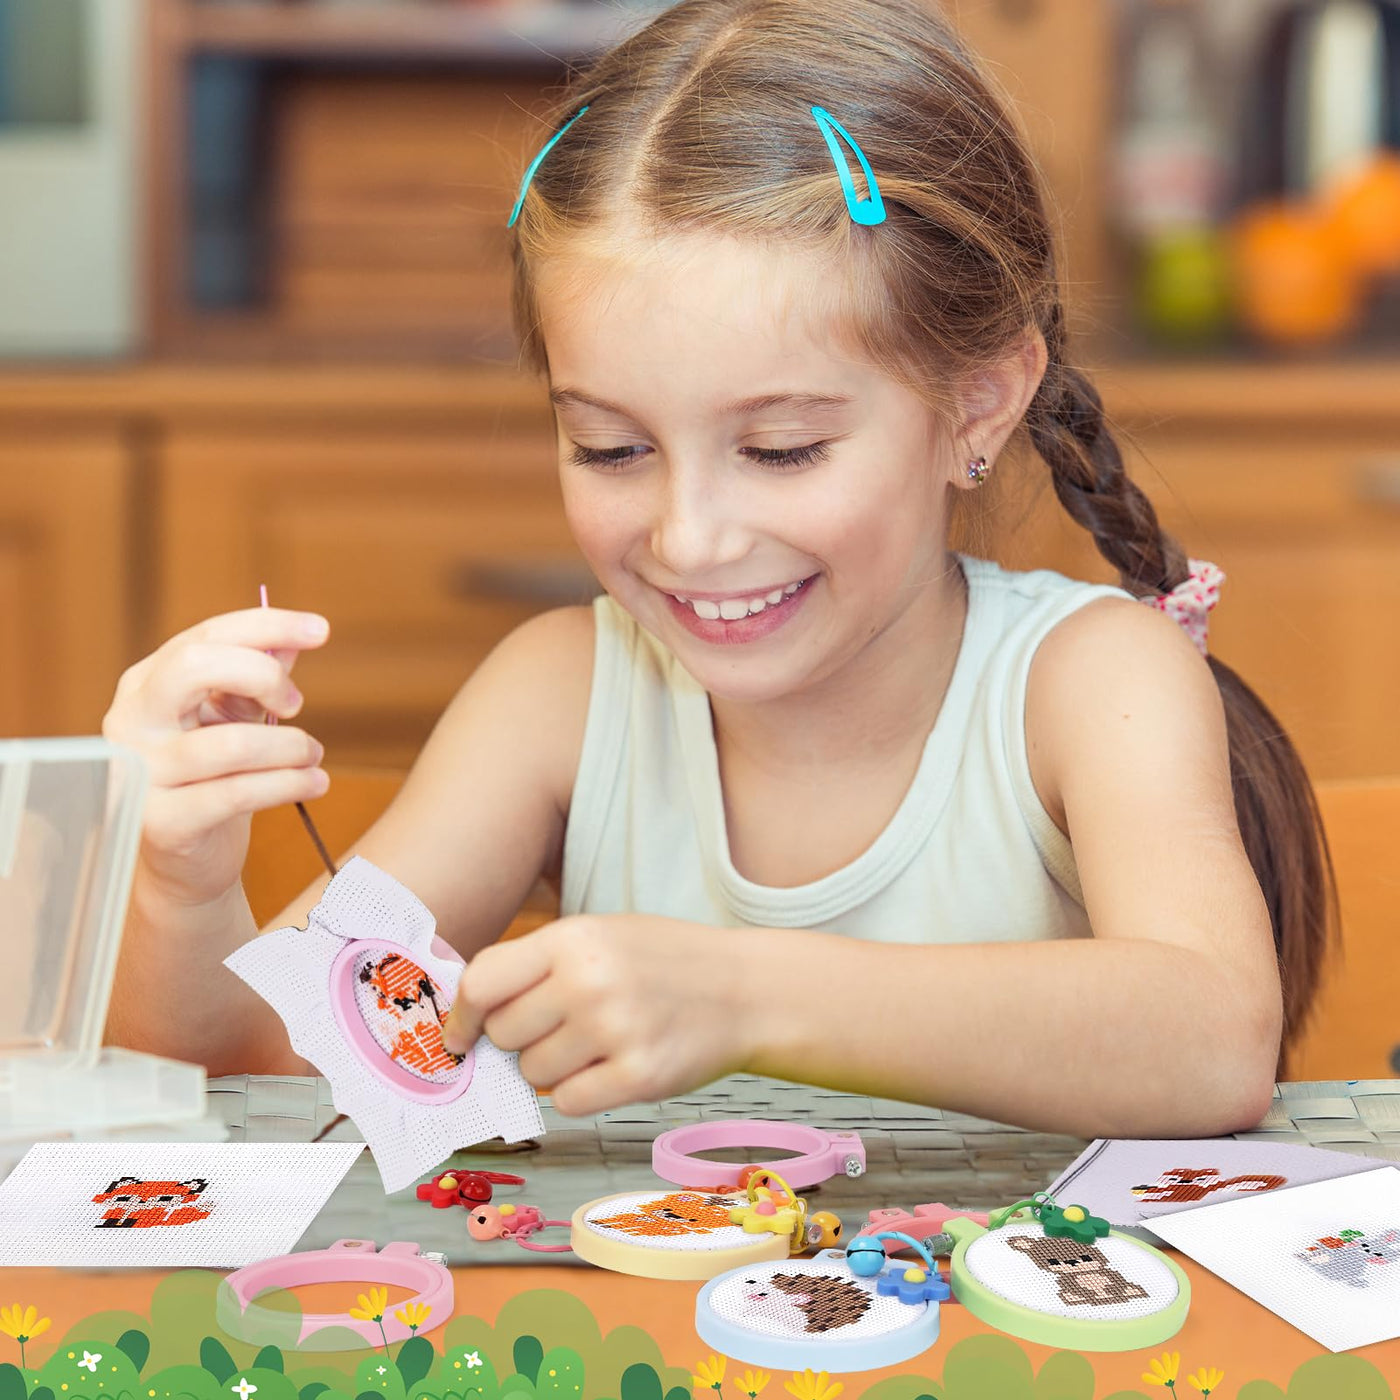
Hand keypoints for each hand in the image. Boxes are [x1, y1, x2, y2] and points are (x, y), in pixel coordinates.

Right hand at [101, 606, 331, 907]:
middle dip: (262, 676)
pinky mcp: (161, 821)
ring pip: (231, 742)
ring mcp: (140, 772)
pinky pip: (238, 793)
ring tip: (313, 756)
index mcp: (146, 685)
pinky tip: (315, 783)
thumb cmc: (212, 781)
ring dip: (291, 747)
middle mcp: (130, 721)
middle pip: (194, 666)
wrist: (187, 864)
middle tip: (295, 704)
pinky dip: (290, 784)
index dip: (267, 626)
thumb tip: (293, 637)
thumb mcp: (232, 721)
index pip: (205, 636)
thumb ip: (256, 680)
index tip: (320, 630)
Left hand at [443, 914, 754, 1115]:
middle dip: (521, 1040)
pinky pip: (569, 1102)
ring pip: (533, 1074)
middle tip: (562, 1028)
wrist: (745, 990)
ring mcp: (615, 1030)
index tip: (461, 1035)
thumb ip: (537, 966)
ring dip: (554, 1068)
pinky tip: (612, 1067)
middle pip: (505, 1035)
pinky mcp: (638, 1076)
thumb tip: (469, 1019)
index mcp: (573, 938)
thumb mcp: (600, 935)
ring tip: (598, 1042)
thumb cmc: (663, 962)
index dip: (463, 1016)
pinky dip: (582, 1093)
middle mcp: (589, 981)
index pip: (483, 983)